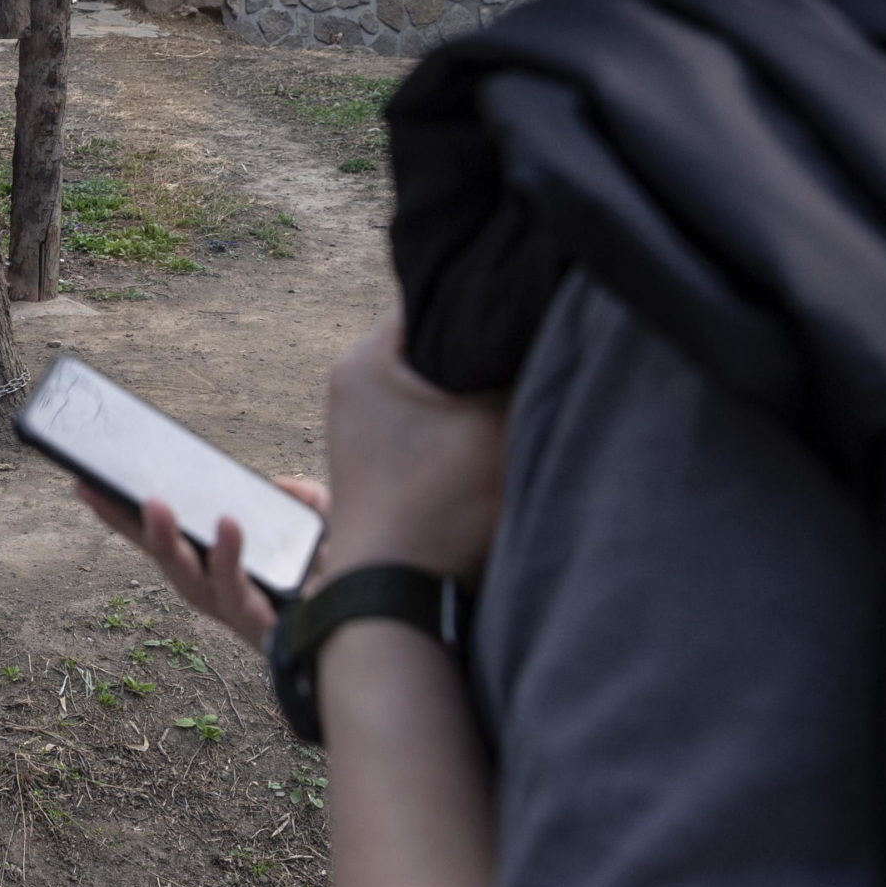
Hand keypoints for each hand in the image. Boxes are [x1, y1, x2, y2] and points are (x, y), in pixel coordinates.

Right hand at [76, 474, 327, 651]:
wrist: (388, 633)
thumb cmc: (352, 587)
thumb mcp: (328, 530)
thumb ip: (306, 502)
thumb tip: (278, 486)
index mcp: (224, 574)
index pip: (166, 544)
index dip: (124, 519)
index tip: (85, 485)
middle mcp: (223, 599)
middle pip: (164, 564)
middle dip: (128, 528)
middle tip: (96, 490)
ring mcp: (241, 618)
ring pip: (190, 585)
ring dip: (167, 544)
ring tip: (154, 505)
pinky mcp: (266, 630)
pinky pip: (240, 594)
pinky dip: (229, 557)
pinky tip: (228, 523)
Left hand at [320, 312, 505, 581]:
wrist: (396, 594)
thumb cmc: (444, 506)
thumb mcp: (497, 422)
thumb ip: (515, 363)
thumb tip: (535, 319)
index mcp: (367, 357)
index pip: (434, 292)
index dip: (486, 298)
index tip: (525, 311)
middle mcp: (350, 378)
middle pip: (430, 336)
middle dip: (476, 345)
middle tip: (522, 358)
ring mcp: (356, 417)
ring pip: (429, 376)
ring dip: (467, 388)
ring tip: (506, 403)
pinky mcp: (371, 452)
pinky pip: (420, 411)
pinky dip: (451, 418)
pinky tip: (482, 437)